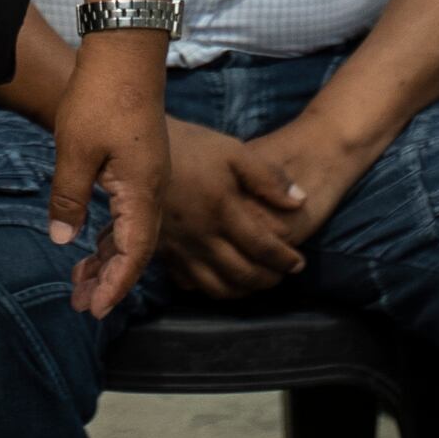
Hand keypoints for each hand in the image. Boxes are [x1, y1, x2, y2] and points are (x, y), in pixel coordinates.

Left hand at [47, 35, 168, 315]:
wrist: (124, 53)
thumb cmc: (100, 98)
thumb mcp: (74, 151)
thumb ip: (69, 198)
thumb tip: (63, 240)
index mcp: (142, 191)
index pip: (134, 252)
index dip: (116, 284)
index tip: (96, 310)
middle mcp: (152, 190)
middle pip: (135, 248)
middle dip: (110, 280)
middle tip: (81, 306)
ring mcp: (148, 178)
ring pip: (131, 232)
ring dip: (107, 259)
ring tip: (80, 284)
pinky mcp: (138, 167)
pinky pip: (128, 213)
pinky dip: (110, 234)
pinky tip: (90, 246)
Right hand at [158, 119, 311, 300]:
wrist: (138, 149)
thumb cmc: (190, 146)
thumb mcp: (233, 151)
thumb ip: (268, 178)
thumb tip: (300, 202)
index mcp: (222, 210)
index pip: (262, 247)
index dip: (285, 260)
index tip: (298, 264)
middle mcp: (201, 235)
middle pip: (242, 273)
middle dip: (268, 280)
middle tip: (282, 277)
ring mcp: (180, 247)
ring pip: (216, 286)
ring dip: (242, 291)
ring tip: (256, 283)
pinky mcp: (162, 251)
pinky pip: (189, 282)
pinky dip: (210, 288)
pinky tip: (221, 280)